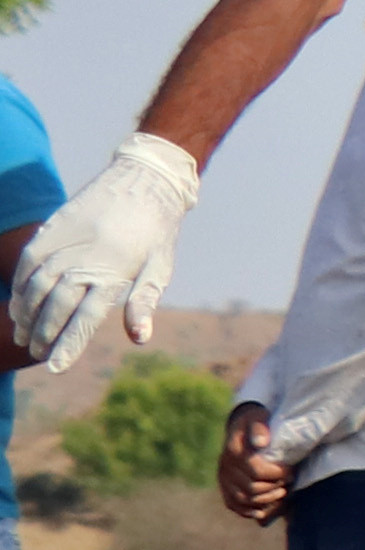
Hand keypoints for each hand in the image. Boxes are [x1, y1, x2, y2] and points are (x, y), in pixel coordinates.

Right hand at [12, 138, 202, 374]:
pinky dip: (20, 284)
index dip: (69, 345)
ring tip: (22, 333)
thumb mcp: (160, 268)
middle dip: (43, 333)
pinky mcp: (52, 228)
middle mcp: (86, 260)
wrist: (142, 182)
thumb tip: (139, 339)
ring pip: (36, 285)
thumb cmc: (156, 233)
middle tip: (36, 353)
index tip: (55, 367)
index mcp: (115, 274)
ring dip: (26, 312)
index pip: (86, 319)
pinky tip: (19, 301)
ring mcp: (66, 243)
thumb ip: (143, 303)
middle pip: (56, 305)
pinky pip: (28, 261)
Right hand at [219, 403, 290, 525]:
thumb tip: (261, 442)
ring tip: (281, 493)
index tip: (290, 471)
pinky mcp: (224, 485)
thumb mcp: (258, 417)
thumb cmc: (255, 421)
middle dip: (274, 488)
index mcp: (233, 451)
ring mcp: (223, 477)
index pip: (257, 471)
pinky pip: (232, 504)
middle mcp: (225, 466)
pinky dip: (247, 511)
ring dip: (266, 500)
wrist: (241, 427)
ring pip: (243, 499)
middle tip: (288, 482)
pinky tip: (262, 512)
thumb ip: (260, 427)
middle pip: (252, 488)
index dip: (277, 474)